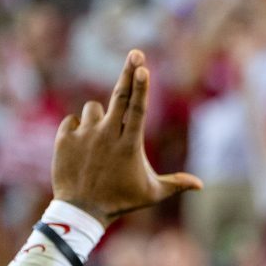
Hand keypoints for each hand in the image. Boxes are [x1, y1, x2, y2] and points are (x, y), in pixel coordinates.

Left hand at [52, 50, 201, 225]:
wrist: (81, 211)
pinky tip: (82, 147)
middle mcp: (107, 134)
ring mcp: (85, 135)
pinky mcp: (65, 138)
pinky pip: (72, 121)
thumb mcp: (152, 193)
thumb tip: (201, 185)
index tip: (143, 68)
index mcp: (130, 144)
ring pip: (93, 109)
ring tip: (99, 141)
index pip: (138, 109)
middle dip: (129, 73)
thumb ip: (176, 183)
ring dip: (98, 117)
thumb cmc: (121, 201)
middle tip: (136, 54)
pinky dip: (78, 129)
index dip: (141, 87)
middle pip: (119, 96)